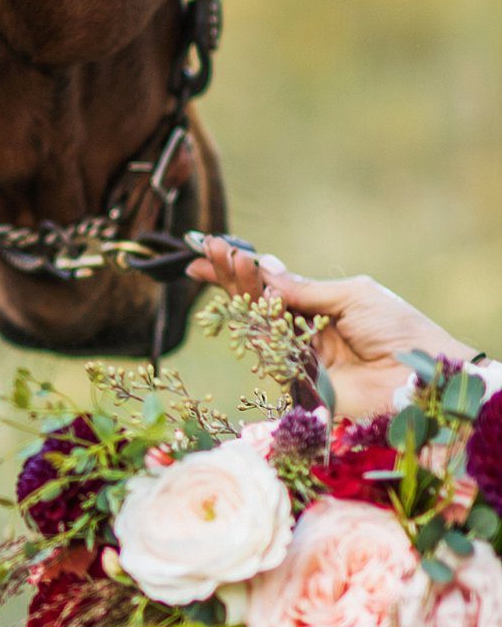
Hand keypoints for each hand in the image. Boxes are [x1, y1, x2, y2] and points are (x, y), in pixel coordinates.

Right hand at [193, 236, 474, 421]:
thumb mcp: (351, 295)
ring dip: (235, 289)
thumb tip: (265, 267)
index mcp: (324, 305)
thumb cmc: (398, 328)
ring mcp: (301, 354)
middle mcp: (308, 329)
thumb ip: (305, 289)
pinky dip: (252, 322)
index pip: (277, 285)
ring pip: (258, 320)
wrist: (420, 374)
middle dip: (232, 276)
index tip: (217, 247)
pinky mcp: (300, 379)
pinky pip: (270, 349)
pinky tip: (240, 297)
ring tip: (217, 260)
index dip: (247, 268)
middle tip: (206, 251)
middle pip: (260, 301)